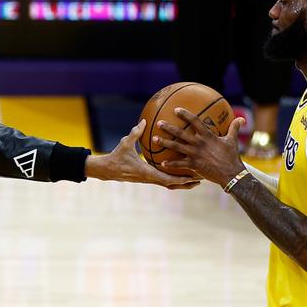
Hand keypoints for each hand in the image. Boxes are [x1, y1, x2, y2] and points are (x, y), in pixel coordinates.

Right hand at [85, 119, 199, 188]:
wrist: (107, 170)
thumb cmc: (116, 156)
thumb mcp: (125, 143)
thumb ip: (135, 133)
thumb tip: (144, 121)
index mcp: (146, 172)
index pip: (166, 178)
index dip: (180, 179)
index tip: (192, 176)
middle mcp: (149, 178)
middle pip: (171, 185)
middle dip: (185, 183)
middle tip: (200, 180)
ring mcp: (148, 180)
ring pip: (168, 185)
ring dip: (181, 184)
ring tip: (194, 180)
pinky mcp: (147, 178)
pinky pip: (163, 180)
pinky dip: (173, 179)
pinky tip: (180, 174)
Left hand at [154, 108, 245, 185]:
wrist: (231, 173)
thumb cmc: (232, 156)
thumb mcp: (232, 140)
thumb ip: (234, 128)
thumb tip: (242, 119)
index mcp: (207, 135)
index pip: (195, 121)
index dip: (185, 114)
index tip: (176, 110)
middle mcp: (199, 143)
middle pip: (180, 133)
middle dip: (169, 127)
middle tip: (159, 123)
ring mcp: (194, 154)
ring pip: (176, 147)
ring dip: (164, 143)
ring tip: (154, 139)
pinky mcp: (193, 165)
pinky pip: (179, 164)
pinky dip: (170, 164)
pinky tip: (162, 163)